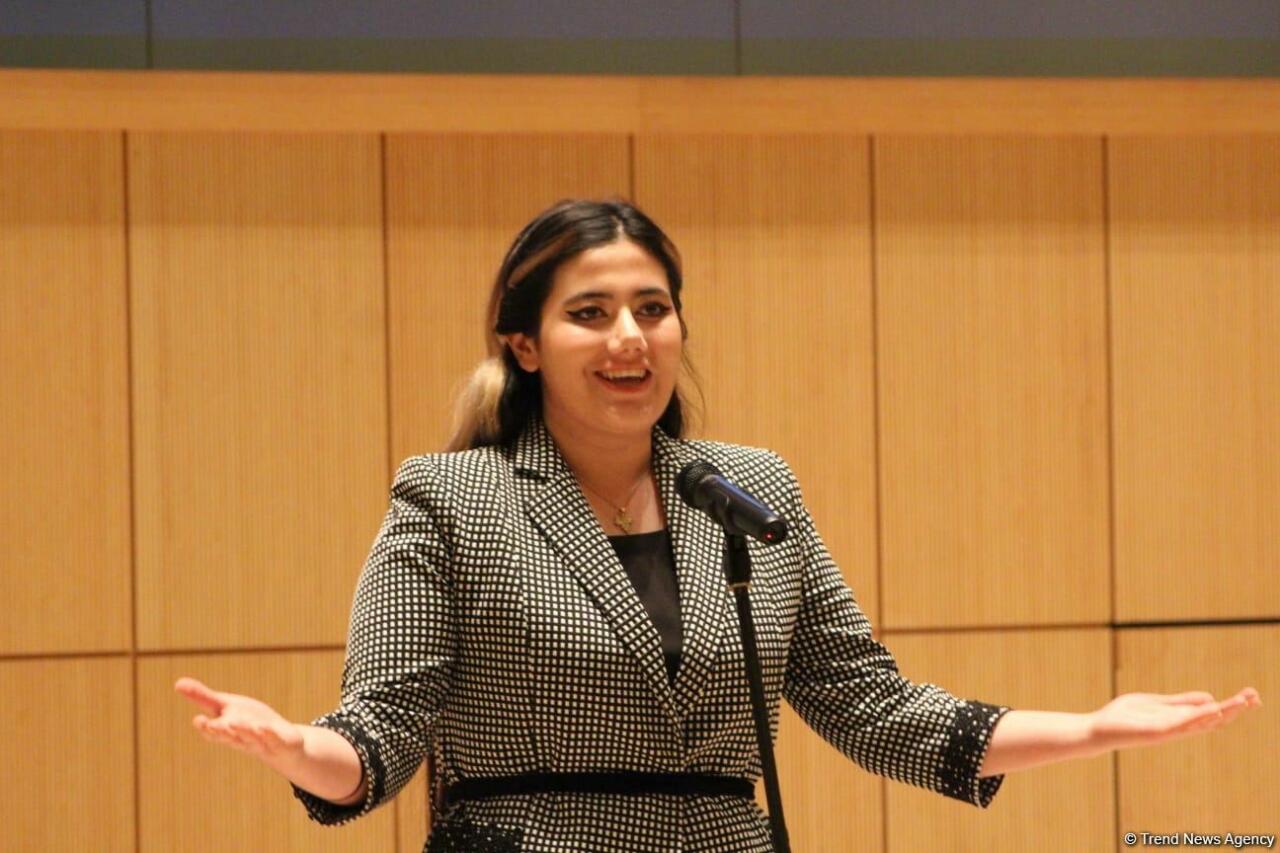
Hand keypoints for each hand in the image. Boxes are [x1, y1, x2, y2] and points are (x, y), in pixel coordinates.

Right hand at [175, 676, 305, 774]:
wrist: (282, 745)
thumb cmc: (249, 723)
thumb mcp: (227, 707)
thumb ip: (203, 697)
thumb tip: (177, 683)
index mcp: (228, 730)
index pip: (214, 731)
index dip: (206, 727)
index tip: (198, 720)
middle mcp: (242, 738)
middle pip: (230, 736)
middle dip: (221, 731)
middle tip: (212, 725)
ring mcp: (262, 742)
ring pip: (251, 738)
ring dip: (244, 731)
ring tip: (235, 723)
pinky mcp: (281, 742)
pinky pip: (275, 739)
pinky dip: (270, 734)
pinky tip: (265, 728)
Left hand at [1089, 686, 1261, 752]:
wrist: (1098, 729)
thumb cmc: (1124, 717)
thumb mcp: (1156, 703)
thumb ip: (1180, 702)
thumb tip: (1210, 697)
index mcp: (1179, 721)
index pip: (1212, 714)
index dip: (1233, 706)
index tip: (1252, 696)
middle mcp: (1179, 729)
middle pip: (1214, 720)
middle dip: (1235, 709)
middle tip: (1256, 697)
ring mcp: (1169, 732)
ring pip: (1202, 722)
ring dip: (1223, 711)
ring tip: (1243, 702)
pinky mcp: (1156, 732)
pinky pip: (1182, 724)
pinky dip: (1198, 716)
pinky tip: (1213, 708)